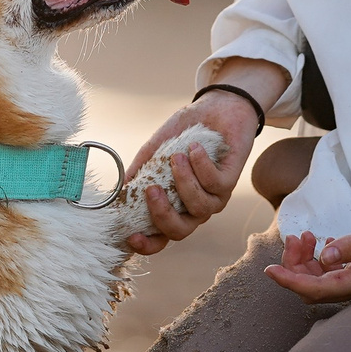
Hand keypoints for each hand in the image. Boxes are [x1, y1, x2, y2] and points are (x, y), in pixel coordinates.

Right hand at [122, 61, 284, 255]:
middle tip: (152, 189)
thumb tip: (119, 191)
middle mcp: (195, 208)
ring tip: (176, 156)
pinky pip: (216, 184)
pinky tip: (194, 147)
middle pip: (180, 232)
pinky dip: (201, 166)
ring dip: (184, 182)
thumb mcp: (155, 150)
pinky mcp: (231, 181)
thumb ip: (139, 170)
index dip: (146, 244)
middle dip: (163, 215)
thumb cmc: (183, 132)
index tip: (131, 235)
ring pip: (200, 208)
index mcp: (175, 206)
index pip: (161, 236)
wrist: (216, 107)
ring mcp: (214, 196)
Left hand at [265, 190, 350, 302]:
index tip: (267, 271)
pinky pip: (341, 269)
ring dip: (310, 260)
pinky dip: (325, 256)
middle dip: (297, 267)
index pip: (320, 290)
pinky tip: (324, 238)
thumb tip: (326, 258)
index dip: (290, 282)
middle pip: (319, 288)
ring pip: (328, 278)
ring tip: (307, 234)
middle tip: (297, 236)